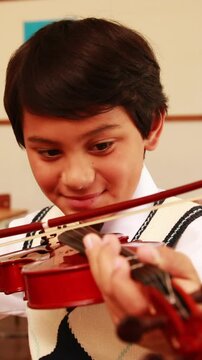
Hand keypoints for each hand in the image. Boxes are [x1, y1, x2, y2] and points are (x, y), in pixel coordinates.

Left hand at [83, 233, 200, 324]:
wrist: (182, 318)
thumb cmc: (187, 297)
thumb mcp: (187, 273)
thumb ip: (169, 261)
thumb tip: (145, 252)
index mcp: (162, 316)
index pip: (136, 304)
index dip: (123, 282)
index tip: (119, 259)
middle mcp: (141, 323)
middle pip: (115, 296)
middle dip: (106, 265)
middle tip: (106, 243)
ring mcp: (127, 320)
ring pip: (106, 292)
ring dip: (98, 264)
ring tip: (95, 243)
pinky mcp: (118, 313)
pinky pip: (104, 291)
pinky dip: (98, 270)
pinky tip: (96, 253)